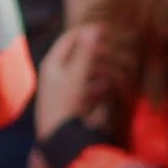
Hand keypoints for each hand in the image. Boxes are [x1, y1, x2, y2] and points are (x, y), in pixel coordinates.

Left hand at [35, 24, 102, 139]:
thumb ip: (86, 52)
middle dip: (95, 52)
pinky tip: (110, 88)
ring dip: (99, 69)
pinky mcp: (71, 103)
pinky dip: (98, 86)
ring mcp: (63, 89)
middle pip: (77, 56)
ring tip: (115, 68)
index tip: (105, 29)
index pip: (69, 39)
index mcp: (52, 63)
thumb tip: (94, 28)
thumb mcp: (76, 75)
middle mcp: (55, 74)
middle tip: (113, 49)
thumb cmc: (65, 103)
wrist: (59, 139)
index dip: (86, 32)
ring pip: (83, 72)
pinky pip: (86, 89)